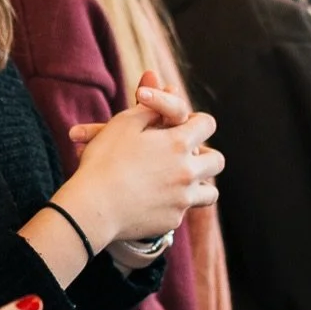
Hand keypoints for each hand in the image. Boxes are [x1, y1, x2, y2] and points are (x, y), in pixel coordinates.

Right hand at [61, 83, 224, 246]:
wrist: (93, 207)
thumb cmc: (104, 160)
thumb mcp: (123, 124)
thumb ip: (149, 108)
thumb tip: (168, 89)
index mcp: (177, 143)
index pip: (208, 124)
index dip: (197, 122)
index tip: (184, 127)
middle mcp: (187, 171)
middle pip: (217, 161)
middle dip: (206, 155)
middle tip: (187, 156)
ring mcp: (183, 199)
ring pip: (210, 193)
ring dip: (200, 184)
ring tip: (181, 182)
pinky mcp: (173, 220)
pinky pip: (184, 211)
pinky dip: (174, 205)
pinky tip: (155, 201)